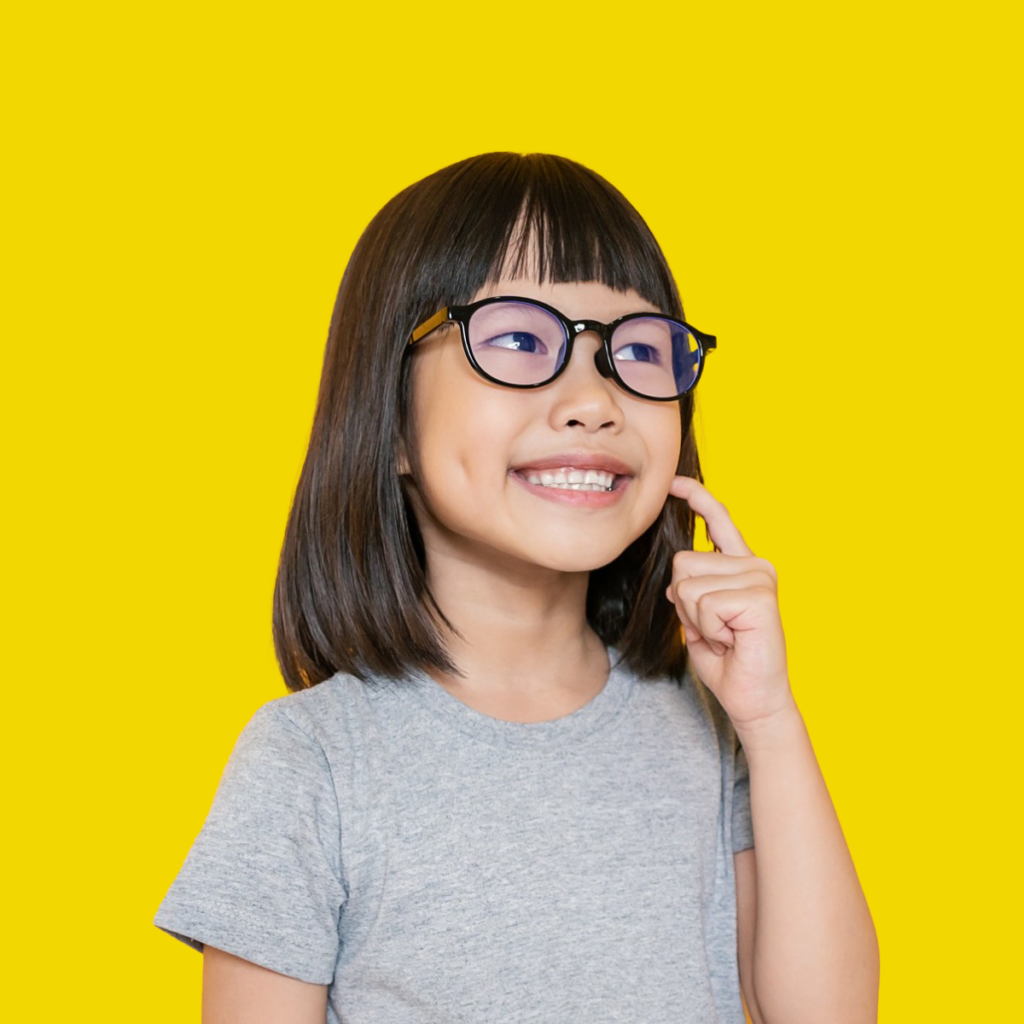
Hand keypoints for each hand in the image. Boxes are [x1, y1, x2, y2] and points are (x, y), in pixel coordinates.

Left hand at [665, 476, 794, 731]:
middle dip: (685, 603)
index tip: (674, 483)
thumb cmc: (727, 661)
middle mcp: (754, 565)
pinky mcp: (759, 596)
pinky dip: (707, 629)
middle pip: (682, 562)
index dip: (696, 498)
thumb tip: (677, 582)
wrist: (752, 698)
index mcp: (741, 566)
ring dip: (696, 619)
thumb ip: (690, 591)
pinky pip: (703, 604)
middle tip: (716, 630)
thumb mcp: (697, 620)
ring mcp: (759, 577)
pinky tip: (731, 640)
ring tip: (725, 636)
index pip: (718, 521)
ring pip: (688, 584)